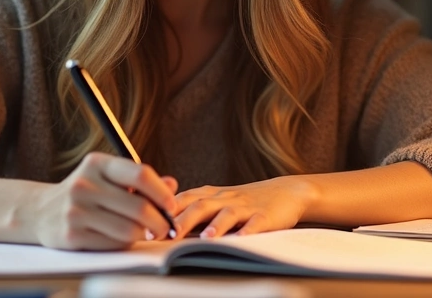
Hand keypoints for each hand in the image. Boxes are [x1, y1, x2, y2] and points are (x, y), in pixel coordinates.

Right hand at [29, 152, 178, 250]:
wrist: (41, 211)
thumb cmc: (85, 193)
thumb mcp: (108, 177)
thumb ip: (139, 180)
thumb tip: (172, 185)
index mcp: (97, 164)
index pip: (140, 174)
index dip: (162, 193)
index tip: (171, 206)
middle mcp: (84, 184)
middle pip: (139, 207)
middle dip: (159, 221)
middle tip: (165, 228)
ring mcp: (76, 211)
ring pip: (129, 230)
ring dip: (143, 235)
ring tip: (143, 232)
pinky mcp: (72, 235)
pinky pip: (113, 244)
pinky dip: (124, 244)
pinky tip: (121, 238)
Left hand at [171, 176, 314, 238]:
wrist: (285, 192)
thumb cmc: (243, 201)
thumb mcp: (216, 201)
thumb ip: (191, 210)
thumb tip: (158, 225)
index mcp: (210, 195)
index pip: (183, 199)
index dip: (164, 211)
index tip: (146, 225)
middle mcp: (225, 198)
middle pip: (200, 206)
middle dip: (182, 220)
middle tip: (166, 234)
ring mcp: (246, 207)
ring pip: (228, 213)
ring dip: (216, 225)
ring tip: (206, 238)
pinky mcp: (265, 216)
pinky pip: (257, 223)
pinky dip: (249, 231)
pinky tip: (242, 239)